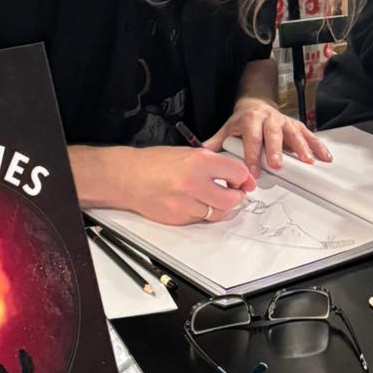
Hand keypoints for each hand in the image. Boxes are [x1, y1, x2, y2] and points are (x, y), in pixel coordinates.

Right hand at [69, 144, 255, 224]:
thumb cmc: (155, 162)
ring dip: (222, 208)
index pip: (237, 172)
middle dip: (236, 197)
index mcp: (199, 161)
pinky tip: (196, 203)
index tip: (245, 181)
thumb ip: (212, 163)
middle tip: (234, 193)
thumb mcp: (188, 153)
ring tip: (216, 199)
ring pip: (218, 213)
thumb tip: (234, 174)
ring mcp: (185, 203)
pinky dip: (203, 214)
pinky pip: (201, 219)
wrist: (127, 176)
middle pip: (232, 199)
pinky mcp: (178, 218)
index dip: (244, 178)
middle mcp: (194, 183)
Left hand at [203, 98, 332, 175]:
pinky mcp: (296, 125)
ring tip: (308, 161)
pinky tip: (324, 157)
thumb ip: (216, 144)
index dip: (252, 154)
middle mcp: (269, 118)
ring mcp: (284, 121)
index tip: (253, 171)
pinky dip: (317, 145)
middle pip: (274, 133)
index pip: (251, 137)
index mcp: (250, 119)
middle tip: (278, 165)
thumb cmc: (242, 122)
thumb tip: (201, 157)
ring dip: (301, 147)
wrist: (255, 104)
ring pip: (294, 133)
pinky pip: (308, 134)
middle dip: (277, 149)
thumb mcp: (227, 129)